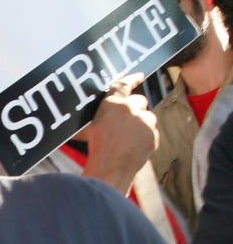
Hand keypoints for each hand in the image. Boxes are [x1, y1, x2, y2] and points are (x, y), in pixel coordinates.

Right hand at [82, 77, 157, 193]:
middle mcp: (130, 108)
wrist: (110, 168)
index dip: (131, 79)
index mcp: (112, 104)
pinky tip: (133, 147)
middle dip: (135, 109)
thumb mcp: (90, 128)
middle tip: (125, 123)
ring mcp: (145, 121)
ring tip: (128, 140)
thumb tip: (105, 115)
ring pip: (147, 118)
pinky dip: (145, 138)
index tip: (139, 75)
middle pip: (139, 101)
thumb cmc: (96, 150)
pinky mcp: (153, 134)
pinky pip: (152, 132)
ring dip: (141, 125)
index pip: (123, 85)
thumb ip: (103, 116)